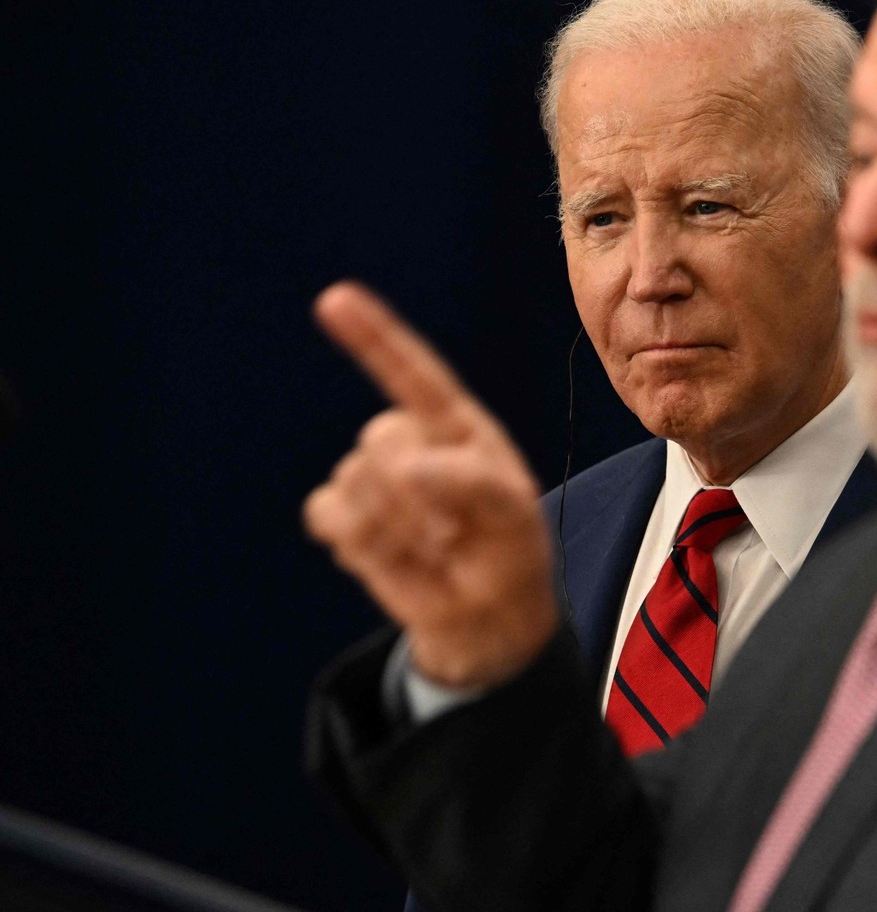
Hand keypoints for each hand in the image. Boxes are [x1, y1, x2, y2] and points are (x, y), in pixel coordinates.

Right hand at [304, 281, 557, 688]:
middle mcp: (409, 440)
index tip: (335, 298)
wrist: (485, 613)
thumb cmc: (507, 550)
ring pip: (354, 480)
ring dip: (396, 525)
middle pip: (382, 438)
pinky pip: (327, 511)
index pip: (414, 373)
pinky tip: (397, 556)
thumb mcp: (513, 515)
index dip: (375, 335)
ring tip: (432, 546)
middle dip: (416, 490)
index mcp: (457, 426)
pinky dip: (361, 542)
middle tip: (455, 530)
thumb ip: (470, 482)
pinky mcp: (343, 515)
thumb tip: (401, 467)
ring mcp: (371, 476)